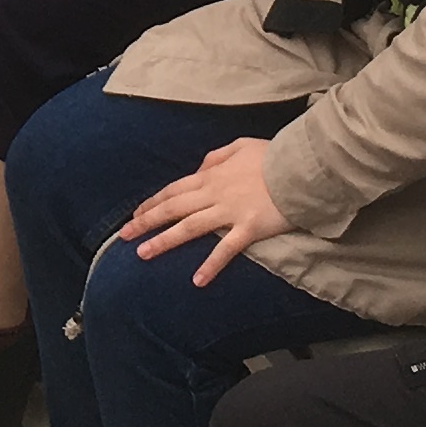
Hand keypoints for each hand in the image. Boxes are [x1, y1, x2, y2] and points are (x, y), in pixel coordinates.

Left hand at [120, 136, 291, 285]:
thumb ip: (217, 156)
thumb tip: (201, 166)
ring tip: (143, 254)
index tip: (136, 214)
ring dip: (164, 241)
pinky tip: (197, 280)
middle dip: (146, 222)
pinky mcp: (249, 228)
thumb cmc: (274, 155)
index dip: (153, 202)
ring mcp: (230, 212)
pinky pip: (226, 249)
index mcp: (212, 175)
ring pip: (190, 228)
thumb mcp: (241, 145)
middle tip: (124, 236)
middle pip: (173, 208)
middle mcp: (214, 194)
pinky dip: (211, 265)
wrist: (301, 165)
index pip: (174, 190)